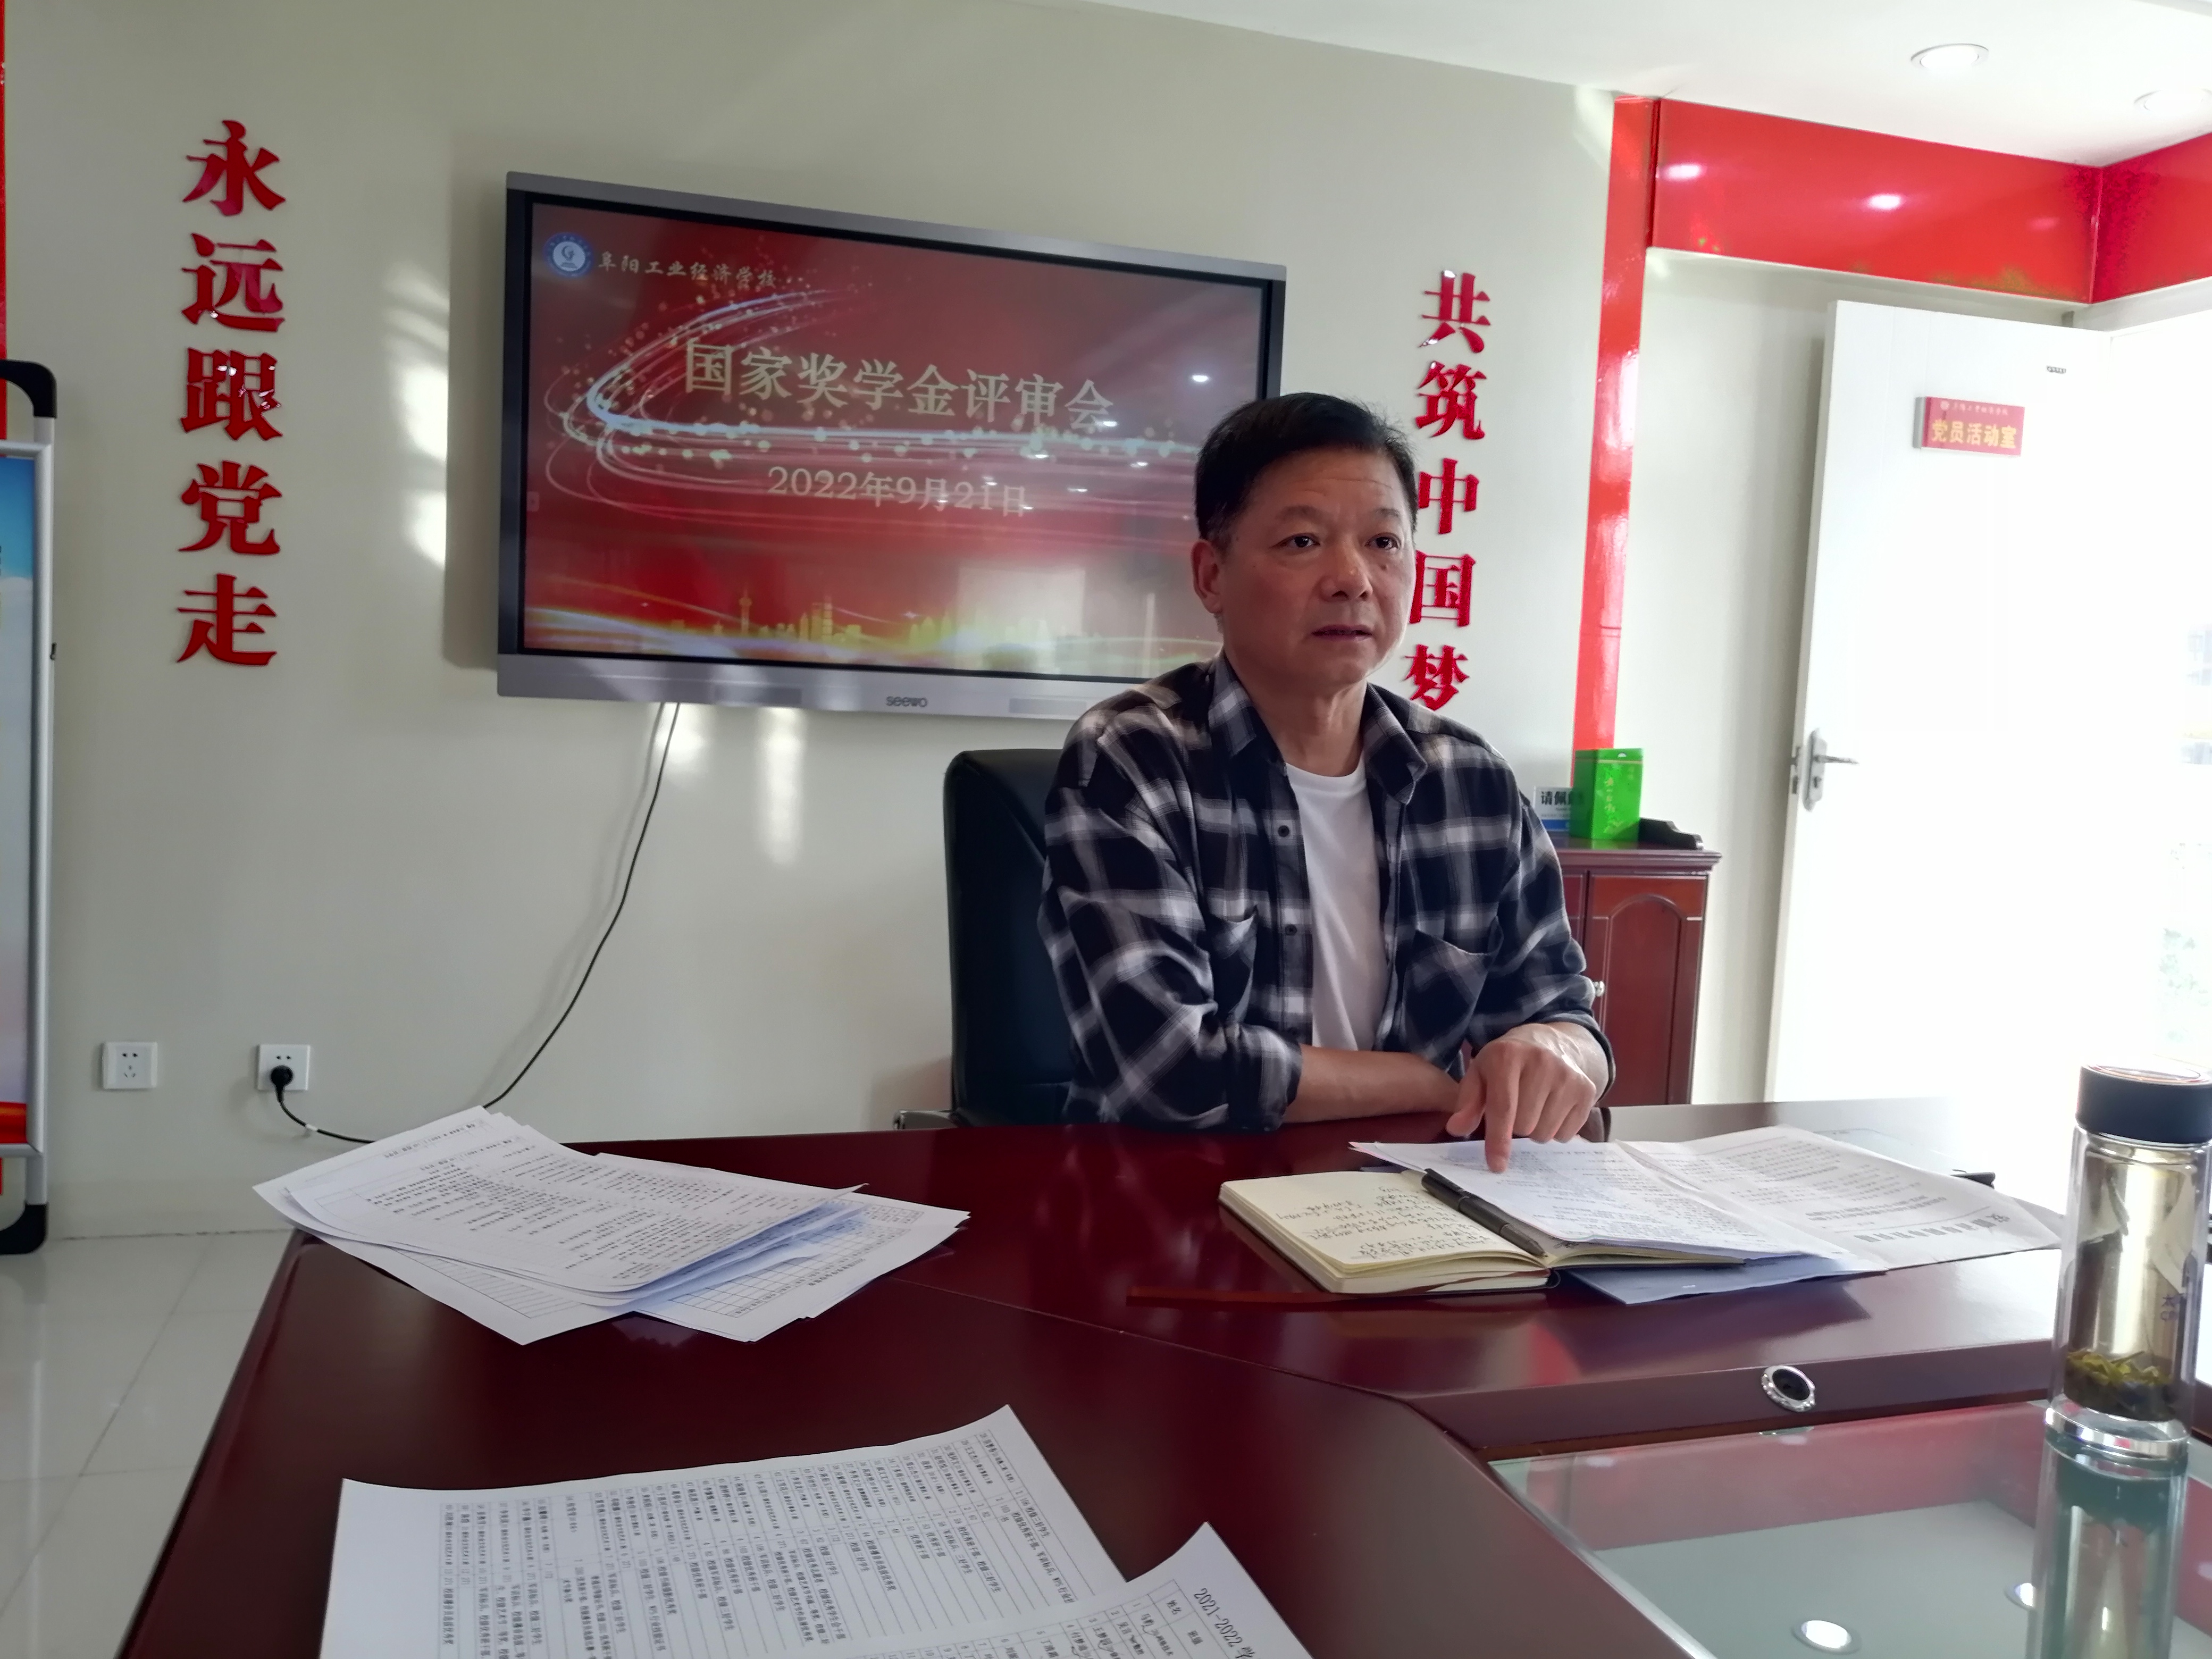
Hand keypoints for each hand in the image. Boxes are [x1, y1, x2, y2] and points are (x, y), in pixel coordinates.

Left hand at [1445, 1024, 1604, 1170]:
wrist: (1550, 1043)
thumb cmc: (1507, 1064)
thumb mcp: (1480, 1074)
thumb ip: (1467, 1103)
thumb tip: (1456, 1128)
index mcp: (1508, 1056)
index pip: (1503, 1108)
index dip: (1498, 1141)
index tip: (1496, 1166)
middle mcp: (1542, 1062)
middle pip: (1525, 1126)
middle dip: (1515, 1128)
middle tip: (1515, 1109)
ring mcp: (1568, 1075)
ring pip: (1546, 1133)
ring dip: (1535, 1130)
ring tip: (1533, 1107)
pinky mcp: (1587, 1089)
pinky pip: (1567, 1134)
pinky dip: (1555, 1130)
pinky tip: (1551, 1108)